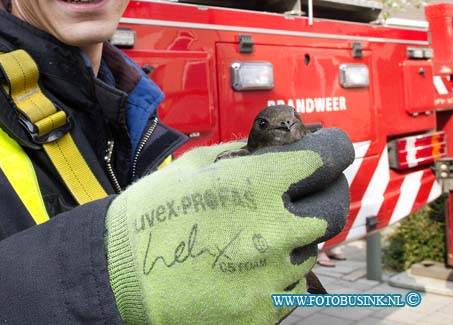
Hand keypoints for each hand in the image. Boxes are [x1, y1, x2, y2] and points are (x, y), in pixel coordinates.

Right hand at [105, 129, 353, 323]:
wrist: (118, 277)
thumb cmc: (150, 216)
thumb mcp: (194, 167)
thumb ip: (243, 154)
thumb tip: (278, 145)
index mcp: (257, 185)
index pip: (327, 158)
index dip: (333, 147)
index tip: (330, 147)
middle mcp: (275, 230)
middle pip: (334, 206)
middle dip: (327, 190)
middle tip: (309, 187)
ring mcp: (272, 277)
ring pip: (312, 249)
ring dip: (297, 235)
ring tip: (260, 232)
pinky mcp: (264, 312)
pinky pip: (291, 287)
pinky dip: (279, 272)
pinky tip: (248, 264)